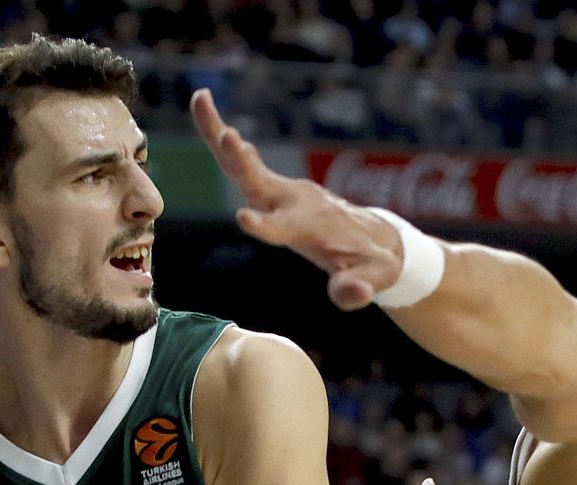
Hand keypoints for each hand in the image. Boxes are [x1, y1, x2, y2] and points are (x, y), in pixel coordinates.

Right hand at [190, 88, 403, 310]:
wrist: (375, 235)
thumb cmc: (373, 263)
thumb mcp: (375, 279)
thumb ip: (359, 288)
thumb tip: (352, 293)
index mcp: (313, 227)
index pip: (286, 227)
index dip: (268, 226)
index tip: (245, 217)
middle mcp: (295, 202)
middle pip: (261, 182)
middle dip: (243, 163)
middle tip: (226, 135)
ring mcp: (284, 192)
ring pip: (245, 164)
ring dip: (220, 133)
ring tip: (200, 100)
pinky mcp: (275, 189)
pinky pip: (244, 164)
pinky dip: (223, 138)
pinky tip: (209, 116)